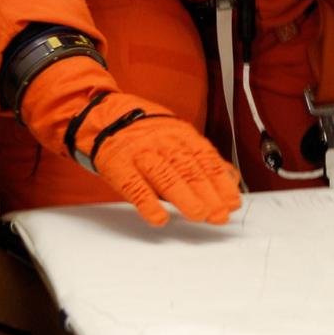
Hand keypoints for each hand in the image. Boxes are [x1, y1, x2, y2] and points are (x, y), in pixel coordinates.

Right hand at [20, 61, 240, 226]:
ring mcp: (139, 152)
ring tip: (199, 216)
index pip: (205, 159)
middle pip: (189, 168)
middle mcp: (162, 141)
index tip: (232, 202)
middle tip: (220, 215)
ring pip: (165, 175)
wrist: (101, 115)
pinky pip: (133, 186)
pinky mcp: (117, 164)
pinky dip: (146, 204)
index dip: (220, 182)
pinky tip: (158, 219)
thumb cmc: (144, 132)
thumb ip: (202, 158)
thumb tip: (230, 179)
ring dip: (184, 198)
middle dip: (208, 194)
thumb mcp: (177, 137)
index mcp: (180, 134)